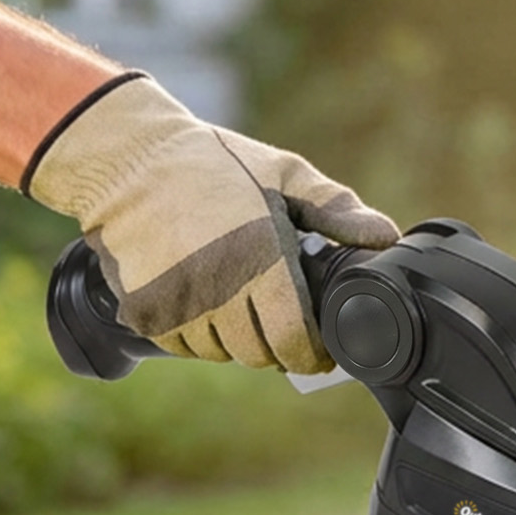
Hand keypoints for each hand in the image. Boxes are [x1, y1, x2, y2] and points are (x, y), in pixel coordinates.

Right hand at [24, 73, 398, 372]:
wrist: (129, 159)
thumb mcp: (285, 174)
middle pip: (260, 355)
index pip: (296, 341)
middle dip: (276, 344)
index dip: (313, 354)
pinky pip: (183, 346)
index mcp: (261, 259)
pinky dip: (196, 333)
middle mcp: (219, 291)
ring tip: (237, 301)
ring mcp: (178, 306)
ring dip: (235, 339)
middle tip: (279, 318)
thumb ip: (338, 210)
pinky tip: (201, 298)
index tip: (320, 350)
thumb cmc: (216, 164)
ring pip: (221, 353)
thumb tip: (387, 238)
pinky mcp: (145, 314)